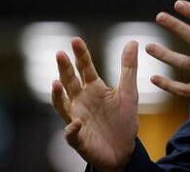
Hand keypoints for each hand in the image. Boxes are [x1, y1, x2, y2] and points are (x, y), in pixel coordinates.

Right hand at [52, 37, 138, 171]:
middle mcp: (81, 101)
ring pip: (62, 105)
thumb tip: (132, 41)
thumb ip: (129, 68)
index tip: (75, 40)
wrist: (124, 150)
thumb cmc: (123, 120)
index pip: (85, 68)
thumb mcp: (129, 92)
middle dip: (64, 69)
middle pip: (70, 82)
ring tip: (56, 83)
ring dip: (58, 95)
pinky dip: (72, 128)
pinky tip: (76, 122)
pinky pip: (72, 133)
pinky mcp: (79, 138)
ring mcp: (77, 119)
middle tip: (60, 54)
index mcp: (94, 88)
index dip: (81, 55)